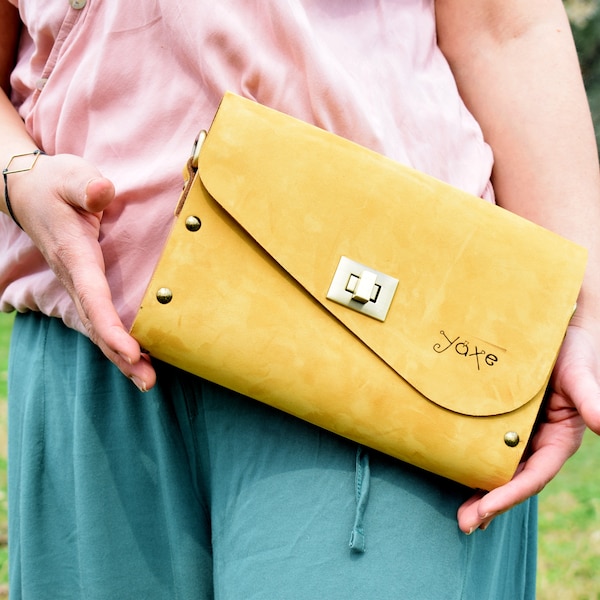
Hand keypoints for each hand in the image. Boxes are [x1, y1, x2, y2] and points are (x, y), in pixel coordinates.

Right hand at [9, 152, 156, 390]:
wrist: (28, 192)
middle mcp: (74, 277)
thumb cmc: (55, 184)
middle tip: (148, 383)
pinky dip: (115, 341)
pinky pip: (98, 318)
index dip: (111, 327)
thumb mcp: (70, 176)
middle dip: (120, 356)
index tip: (132, 351)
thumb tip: (103, 190)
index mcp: (75, 255)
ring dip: (120, 356)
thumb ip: (86, 186)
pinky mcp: (84, 285)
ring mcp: (77, 284)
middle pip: (96, 324)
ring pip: (96, 327)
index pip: (93, 298)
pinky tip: (136, 358)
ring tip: (147, 381)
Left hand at [457, 318, 599, 532]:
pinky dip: (473, 462)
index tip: (484, 510)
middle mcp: (537, 442)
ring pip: (498, 468)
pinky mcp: (501, 420)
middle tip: (464, 524)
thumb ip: (591, 399)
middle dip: (490, 504)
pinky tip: (455, 472)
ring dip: (479, 490)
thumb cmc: (574, 352)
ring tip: (459, 513)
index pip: (532, 477)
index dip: (509, 495)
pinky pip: (486, 445)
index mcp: (559, 440)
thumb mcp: (581, 376)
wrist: (556, 329)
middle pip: (513, 480)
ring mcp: (519, 433)